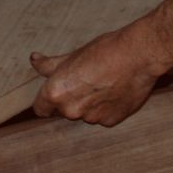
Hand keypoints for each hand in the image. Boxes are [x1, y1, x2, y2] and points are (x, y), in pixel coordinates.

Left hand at [30, 28, 164, 126]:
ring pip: (84, 114)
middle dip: (71, 98)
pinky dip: (106, 108)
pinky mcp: (110, 122)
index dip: (47, 101)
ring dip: (90, 104)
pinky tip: (116, 90)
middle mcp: (71, 110)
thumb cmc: (105, 50)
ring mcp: (91, 118)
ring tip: (104, 83)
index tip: (56, 92)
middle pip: (64, 110)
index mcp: (56, 93)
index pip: (40, 108)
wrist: (138, 56)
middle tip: (86, 79)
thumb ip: (50, 64)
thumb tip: (34, 59)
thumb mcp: (73, 55)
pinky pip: (103, 117)